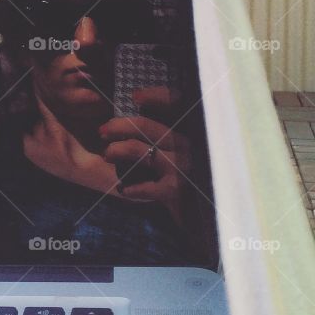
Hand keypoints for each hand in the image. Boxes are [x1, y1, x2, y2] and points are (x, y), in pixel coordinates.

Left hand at [98, 86, 191, 220]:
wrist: (213, 218)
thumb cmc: (197, 180)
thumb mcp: (189, 151)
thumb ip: (169, 133)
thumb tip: (140, 110)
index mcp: (193, 129)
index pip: (177, 101)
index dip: (157, 96)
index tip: (135, 97)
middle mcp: (190, 144)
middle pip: (145, 125)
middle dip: (119, 126)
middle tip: (102, 131)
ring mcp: (184, 166)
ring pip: (138, 149)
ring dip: (117, 150)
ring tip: (107, 155)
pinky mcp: (177, 190)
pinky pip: (145, 186)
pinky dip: (131, 188)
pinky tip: (124, 190)